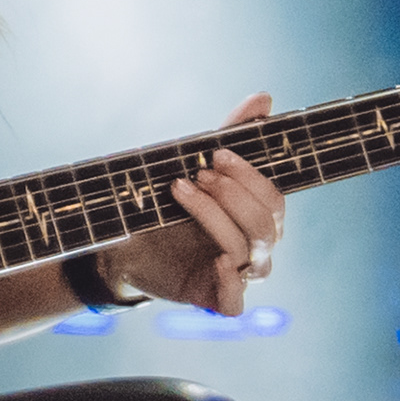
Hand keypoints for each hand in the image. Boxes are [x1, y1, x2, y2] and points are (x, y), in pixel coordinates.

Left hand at [102, 92, 285, 316]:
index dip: (249, 176)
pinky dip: (231, 283)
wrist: (125, 243)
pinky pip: (236, 302)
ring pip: (245, 250)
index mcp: (259, 218)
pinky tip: (216, 261)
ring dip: (212, 216)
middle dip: (231, 194)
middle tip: (195, 173)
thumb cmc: (169, 205)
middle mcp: (257, 249)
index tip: (215, 153)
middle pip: (265, 224)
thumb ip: (232, 135)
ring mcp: (238, 276)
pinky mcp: (214, 299)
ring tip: (179, 190)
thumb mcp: (196, 167)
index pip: (274, 199)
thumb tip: (264, 98)